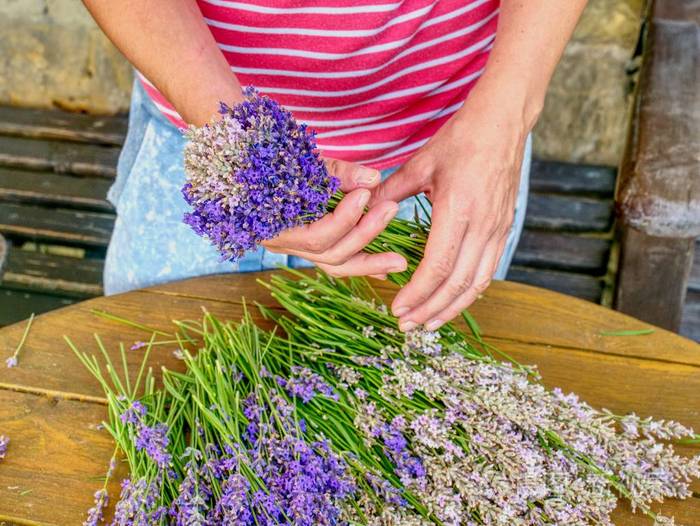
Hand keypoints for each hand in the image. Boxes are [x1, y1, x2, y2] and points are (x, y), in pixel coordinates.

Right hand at [263, 158, 407, 278]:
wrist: (243, 163)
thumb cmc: (270, 158)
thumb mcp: (302, 161)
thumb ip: (337, 172)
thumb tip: (373, 179)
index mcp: (274, 225)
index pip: (317, 236)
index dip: (346, 218)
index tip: (366, 194)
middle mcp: (283, 244)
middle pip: (330, 255)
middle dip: (366, 235)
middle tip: (392, 210)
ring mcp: (295, 248)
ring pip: (334, 264)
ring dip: (369, 260)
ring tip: (400, 259)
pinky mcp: (307, 246)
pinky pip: (335, 259)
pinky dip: (360, 261)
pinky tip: (385, 266)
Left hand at [371, 89, 533, 330]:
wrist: (503, 123)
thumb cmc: (460, 139)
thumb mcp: (421, 163)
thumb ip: (391, 191)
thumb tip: (362, 209)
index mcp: (458, 208)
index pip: (438, 265)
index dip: (418, 292)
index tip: (397, 308)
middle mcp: (483, 224)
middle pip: (458, 282)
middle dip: (431, 309)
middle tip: (407, 326)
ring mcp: (498, 228)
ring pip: (477, 283)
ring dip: (452, 307)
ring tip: (429, 324)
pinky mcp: (505, 228)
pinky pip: (489, 270)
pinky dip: (470, 291)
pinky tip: (453, 300)